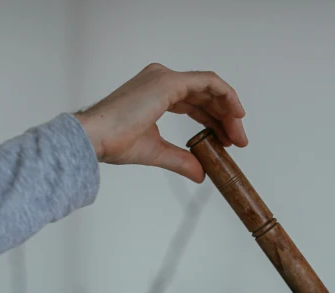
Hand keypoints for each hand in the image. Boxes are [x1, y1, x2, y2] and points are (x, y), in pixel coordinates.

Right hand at [74, 63, 248, 181]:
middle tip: (238, 141)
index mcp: (155, 92)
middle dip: (225, 118)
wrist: (96, 138)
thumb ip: (181, 159)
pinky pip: (208, 83)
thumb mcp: (156, 152)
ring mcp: (165, 77)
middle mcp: (161, 79)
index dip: (214, 121)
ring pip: (209, 88)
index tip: (227, 141)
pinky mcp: (169, 82)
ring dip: (228, 110)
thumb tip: (201, 174)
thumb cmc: (113, 142)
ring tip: (238, 135)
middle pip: (204, 96)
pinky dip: (226, 96)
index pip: (194, 104)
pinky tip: (236, 115)